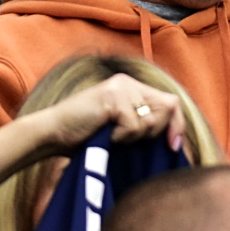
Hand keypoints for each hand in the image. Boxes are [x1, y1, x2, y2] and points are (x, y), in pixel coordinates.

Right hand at [32, 73, 187, 153]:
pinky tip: (104, 134)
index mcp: (133, 88)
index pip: (171, 102)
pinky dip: (121, 137)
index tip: (173, 147)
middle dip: (153, 132)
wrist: (52, 134)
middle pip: (167, 108)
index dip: (177, 125)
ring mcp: (121, 87)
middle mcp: (129, 83)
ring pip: (150, 120)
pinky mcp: (112, 96)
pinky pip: (132, 124)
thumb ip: (144, 125)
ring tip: (111, 135)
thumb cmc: (85, 137)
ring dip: (132, 136)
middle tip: (127, 139)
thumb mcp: (122, 129)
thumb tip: (176, 139)